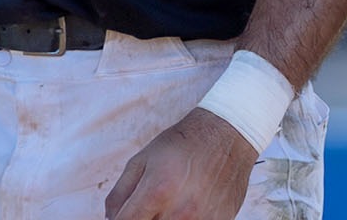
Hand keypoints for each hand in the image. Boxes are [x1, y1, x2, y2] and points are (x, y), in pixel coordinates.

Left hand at [104, 108, 256, 219]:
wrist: (227, 135)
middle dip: (145, 218)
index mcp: (157, 192)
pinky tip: (189, 206)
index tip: (126, 215)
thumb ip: (120, 195)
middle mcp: (180, 212)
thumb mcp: (142, 160)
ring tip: (169, 206)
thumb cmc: (184, 144)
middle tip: (150, 207)